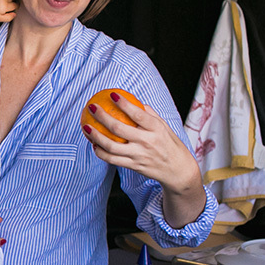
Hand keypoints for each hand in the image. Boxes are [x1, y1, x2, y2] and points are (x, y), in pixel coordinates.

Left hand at [82, 92, 205, 226]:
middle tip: (92, 107)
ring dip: (95, 136)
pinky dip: (100, 152)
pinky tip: (93, 144)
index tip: (111, 95)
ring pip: (111, 146)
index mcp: (156, 129)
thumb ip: (149, 114)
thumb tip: (133, 101)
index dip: (124, 104)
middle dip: (102, 117)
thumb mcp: (164, 127)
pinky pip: (111, 159)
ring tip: (86, 126)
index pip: (138, 114)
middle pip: (119, 129)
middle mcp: (147, 142)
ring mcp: (139, 155)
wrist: (178, 170)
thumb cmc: (169, 144)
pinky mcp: (133, 166)